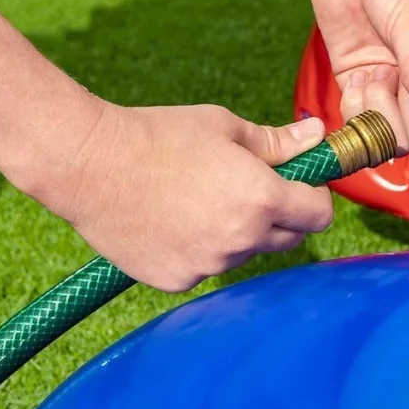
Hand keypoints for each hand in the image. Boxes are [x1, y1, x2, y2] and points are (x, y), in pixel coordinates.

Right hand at [37, 103, 334, 291]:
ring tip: (197, 199)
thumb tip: (316, 135)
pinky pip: (205, 266)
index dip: (314, 197)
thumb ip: (277, 142)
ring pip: (243, 253)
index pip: (318, 215)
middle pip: (288, 239)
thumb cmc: (159, 136)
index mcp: (261, 198)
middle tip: (246, 187)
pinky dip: (198, 249)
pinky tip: (171, 220)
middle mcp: (241, 240)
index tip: (299, 185)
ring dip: (237, 233)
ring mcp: (208, 266)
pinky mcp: (178, 280)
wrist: (90, 165)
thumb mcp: (225, 128)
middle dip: (280, 216)